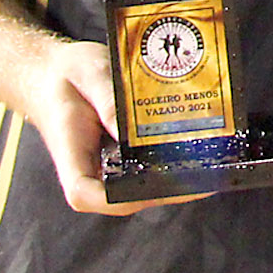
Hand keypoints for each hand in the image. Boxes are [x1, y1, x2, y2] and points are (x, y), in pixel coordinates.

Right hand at [23, 39, 206, 215]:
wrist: (54, 76)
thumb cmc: (66, 77)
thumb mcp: (87, 75)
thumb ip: (108, 100)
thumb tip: (132, 127)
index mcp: (74, 164)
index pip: (98, 197)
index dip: (133, 196)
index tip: (172, 180)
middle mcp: (95, 177)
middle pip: (137, 196)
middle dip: (177, 185)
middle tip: (214, 166)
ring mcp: (112, 173)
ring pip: (151, 185)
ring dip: (183, 173)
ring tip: (218, 155)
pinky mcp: (126, 162)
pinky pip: (154, 168)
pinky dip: (177, 159)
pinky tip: (203, 144)